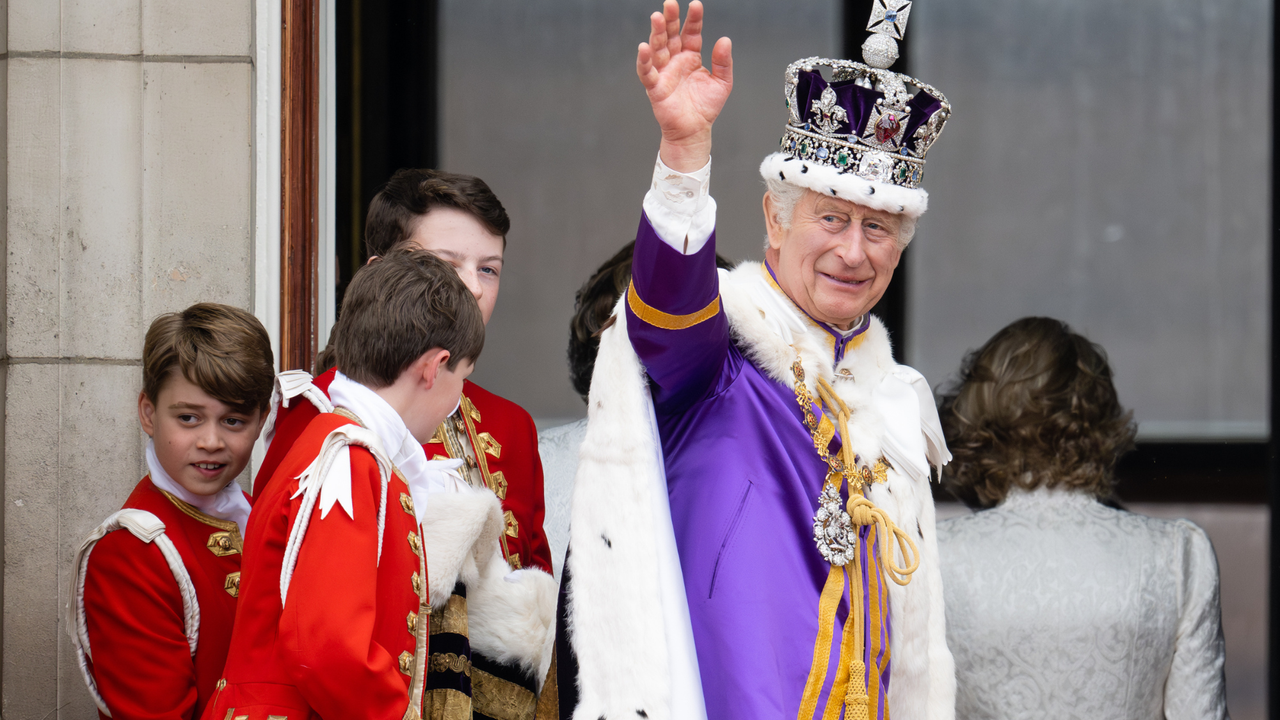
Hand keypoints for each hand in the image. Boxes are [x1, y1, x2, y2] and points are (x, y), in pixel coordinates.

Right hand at [637, 0, 732, 171]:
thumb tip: (724, 39)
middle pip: (671, 35)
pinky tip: (644, 48)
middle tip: (669, 4)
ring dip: (656, 33)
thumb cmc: (706, 107)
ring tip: (657, 17)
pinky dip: (644, 61)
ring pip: (658, 49)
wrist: (695, 131)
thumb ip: (723, 62)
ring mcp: (664, 73)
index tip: (695, 5)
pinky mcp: (655, 88)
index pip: (691, 32)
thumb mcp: (723, 82)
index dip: (693, 19)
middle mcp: (676, 61)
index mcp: (691, 56)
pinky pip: (647, 72)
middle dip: (670, 19)